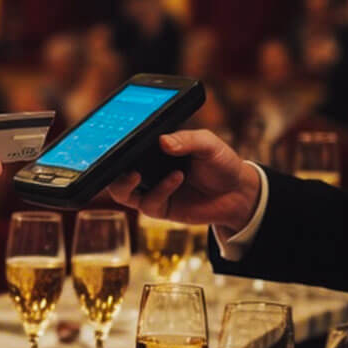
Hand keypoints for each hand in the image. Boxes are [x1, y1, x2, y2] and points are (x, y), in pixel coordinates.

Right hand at [108, 129, 261, 233]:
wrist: (239, 192)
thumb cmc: (220, 163)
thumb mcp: (207, 143)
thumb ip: (187, 139)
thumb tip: (163, 141)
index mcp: (153, 150)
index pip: (126, 146)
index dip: (114, 143)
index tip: (111, 139)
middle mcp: (147, 170)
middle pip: (113, 171)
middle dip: (108, 167)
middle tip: (113, 161)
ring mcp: (152, 190)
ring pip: (121, 192)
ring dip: (124, 184)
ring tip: (135, 174)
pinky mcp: (160, 209)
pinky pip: (148, 203)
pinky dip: (160, 190)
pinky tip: (177, 178)